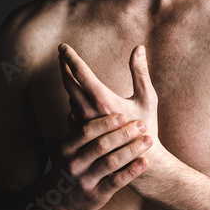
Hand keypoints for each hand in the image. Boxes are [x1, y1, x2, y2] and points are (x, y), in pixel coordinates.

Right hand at [49, 112, 153, 209]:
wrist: (59, 199)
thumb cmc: (72, 166)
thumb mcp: (68, 148)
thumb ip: (78, 127)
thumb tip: (79, 97)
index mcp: (67, 148)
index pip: (87, 131)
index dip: (106, 123)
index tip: (124, 115)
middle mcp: (74, 164)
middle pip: (101, 145)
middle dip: (123, 134)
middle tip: (142, 125)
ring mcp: (84, 181)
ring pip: (111, 163)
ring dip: (132, 150)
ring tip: (148, 140)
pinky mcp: (96, 195)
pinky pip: (116, 182)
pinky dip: (131, 171)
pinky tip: (144, 162)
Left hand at [58, 42, 168, 178]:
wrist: (140, 162)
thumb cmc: (147, 128)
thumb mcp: (148, 99)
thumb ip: (140, 73)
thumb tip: (139, 48)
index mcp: (103, 100)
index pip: (80, 73)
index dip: (70, 58)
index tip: (62, 47)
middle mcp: (89, 112)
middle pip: (69, 84)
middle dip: (64, 67)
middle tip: (61, 56)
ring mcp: (84, 124)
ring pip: (70, 98)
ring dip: (68, 83)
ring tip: (67, 72)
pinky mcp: (83, 134)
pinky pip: (73, 112)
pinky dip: (73, 100)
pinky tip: (74, 97)